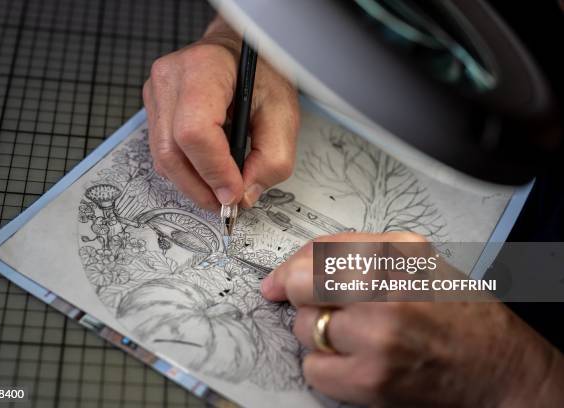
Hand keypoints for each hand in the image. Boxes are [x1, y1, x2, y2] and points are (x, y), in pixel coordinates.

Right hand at [143, 16, 299, 210]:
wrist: (239, 50)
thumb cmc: (261, 75)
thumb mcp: (283, 113)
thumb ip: (273, 159)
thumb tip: (244, 196)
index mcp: (203, 68)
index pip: (195, 131)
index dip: (214, 170)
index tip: (235, 192)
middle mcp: (170, 78)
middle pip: (172, 151)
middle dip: (201, 187)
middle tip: (228, 204)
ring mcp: (156, 92)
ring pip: (164, 158)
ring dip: (193, 184)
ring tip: (221, 190)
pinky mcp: (153, 109)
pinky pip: (163, 153)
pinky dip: (186, 172)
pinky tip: (208, 173)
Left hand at [261, 232, 563, 406]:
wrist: (501, 369)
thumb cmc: (458, 313)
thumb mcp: (417, 262)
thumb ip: (357, 256)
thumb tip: (289, 272)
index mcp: (397, 250)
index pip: (319, 248)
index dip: (293, 266)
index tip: (282, 280)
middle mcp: (386, 286)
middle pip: (301, 284)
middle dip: (298, 295)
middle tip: (311, 305)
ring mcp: (377, 334)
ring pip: (304, 328)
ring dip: (318, 335)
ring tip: (354, 338)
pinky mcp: (371, 379)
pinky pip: (313, 369)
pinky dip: (326, 369)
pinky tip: (355, 364)